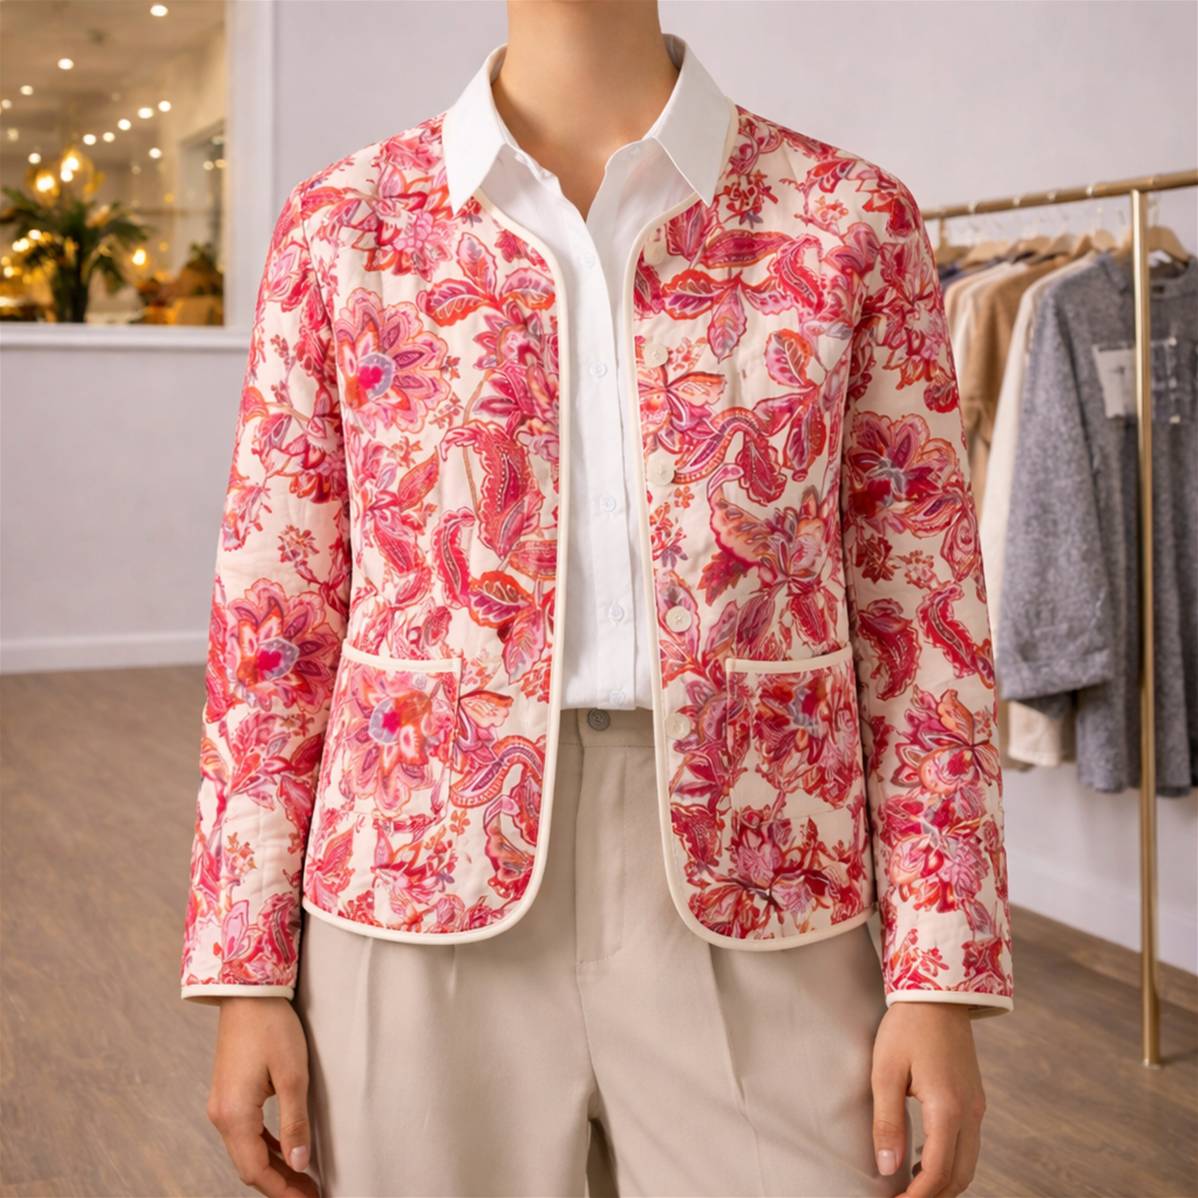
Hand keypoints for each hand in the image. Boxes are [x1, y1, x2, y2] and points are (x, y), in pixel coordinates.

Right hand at [206, 996, 318, 1197]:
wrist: (248, 992)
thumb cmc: (272, 1027)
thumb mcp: (293, 1075)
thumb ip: (295, 1123)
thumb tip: (300, 1164)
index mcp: (234, 1116)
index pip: (256, 1171)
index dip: (282, 1191)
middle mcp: (221, 1115)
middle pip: (249, 1166)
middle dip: (279, 1184)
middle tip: (310, 1193)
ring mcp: (222, 1105)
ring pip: (247, 1151)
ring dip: (274, 1167)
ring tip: (303, 1179)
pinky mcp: (229, 1094)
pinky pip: (245, 1133)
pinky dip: (266, 1147)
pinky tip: (286, 1150)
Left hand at [871, 1002, 985, 1197]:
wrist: (938, 993)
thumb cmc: (906, 1027)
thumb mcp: (886, 1071)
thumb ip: (887, 1122)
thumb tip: (887, 1168)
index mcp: (948, 1109)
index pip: (938, 1173)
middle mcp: (970, 1113)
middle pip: (959, 1176)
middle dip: (933, 1196)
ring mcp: (976, 1107)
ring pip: (967, 1163)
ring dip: (942, 1182)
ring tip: (909, 1186)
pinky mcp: (974, 1098)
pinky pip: (968, 1144)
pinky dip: (950, 1162)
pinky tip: (922, 1159)